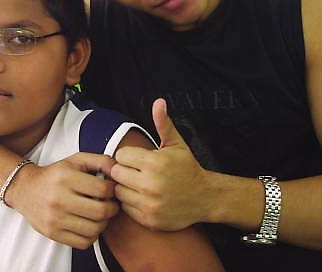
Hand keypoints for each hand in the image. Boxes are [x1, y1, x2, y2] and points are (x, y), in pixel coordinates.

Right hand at [7, 152, 118, 248]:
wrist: (25, 189)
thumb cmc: (54, 175)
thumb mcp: (75, 160)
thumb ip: (99, 161)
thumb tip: (118, 169)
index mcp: (65, 177)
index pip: (102, 189)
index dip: (112, 190)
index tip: (110, 190)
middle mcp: (59, 198)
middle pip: (100, 211)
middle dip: (112, 208)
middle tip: (110, 205)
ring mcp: (55, 218)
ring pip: (94, 229)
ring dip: (103, 223)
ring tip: (100, 215)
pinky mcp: (52, 233)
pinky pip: (83, 242)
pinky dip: (92, 236)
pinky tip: (88, 225)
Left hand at [111, 98, 210, 230]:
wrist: (205, 198)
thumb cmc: (187, 168)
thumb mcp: (176, 144)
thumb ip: (163, 123)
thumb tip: (159, 102)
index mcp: (154, 163)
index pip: (121, 155)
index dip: (128, 156)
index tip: (138, 159)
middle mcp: (150, 184)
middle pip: (116, 173)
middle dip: (124, 171)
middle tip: (137, 172)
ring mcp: (149, 204)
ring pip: (119, 191)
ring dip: (125, 187)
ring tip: (139, 184)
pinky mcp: (148, 219)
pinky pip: (126, 208)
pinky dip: (131, 203)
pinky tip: (143, 197)